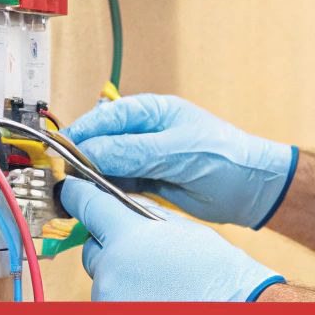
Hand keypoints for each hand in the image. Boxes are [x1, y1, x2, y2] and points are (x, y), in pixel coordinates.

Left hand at [60, 180, 285, 301]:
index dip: (78, 195)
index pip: (87, 205)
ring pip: (102, 280)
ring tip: (156, 284)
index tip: (72, 191)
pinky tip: (154, 302)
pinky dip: (126, 302)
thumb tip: (118, 208)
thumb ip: (142, 216)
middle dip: (110, 248)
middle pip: (92, 249)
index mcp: (128, 237)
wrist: (237, 311)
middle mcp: (111, 270)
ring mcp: (110, 302)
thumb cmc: (217, 272)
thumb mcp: (179, 228)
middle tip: (142, 255)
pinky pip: (110, 305)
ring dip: (120, 278)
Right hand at [62, 94, 298, 228]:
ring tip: (74, 195)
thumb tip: (91, 151)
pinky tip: (97, 202)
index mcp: (150, 112)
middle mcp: (143, 133)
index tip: (60, 154)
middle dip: (81, 161)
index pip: (103, 119)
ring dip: (91, 180)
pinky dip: (107, 194)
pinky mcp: (148, 181)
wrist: (254, 190)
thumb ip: (134, 151)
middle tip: (63, 180)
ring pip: (105, 166)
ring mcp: (145, 158)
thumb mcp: (178, 150)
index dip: (80, 135)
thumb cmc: (227, 157)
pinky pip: (118, 186)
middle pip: (99, 143)